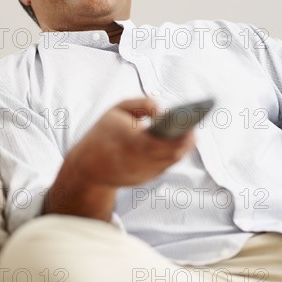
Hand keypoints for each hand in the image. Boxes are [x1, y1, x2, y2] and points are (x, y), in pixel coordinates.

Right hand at [69, 97, 195, 187]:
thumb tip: (163, 111)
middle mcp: (139, 160)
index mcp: (130, 141)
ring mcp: (143, 172)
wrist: (88, 168)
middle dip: (186, 140)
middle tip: (194, 127)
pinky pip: (165, 164)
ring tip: (191, 132)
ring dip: (182, 146)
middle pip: (173, 153)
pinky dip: (172, 153)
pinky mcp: (146, 179)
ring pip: (172, 160)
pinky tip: (179, 142)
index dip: (179, 135)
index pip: (161, 141)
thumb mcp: (116, 110)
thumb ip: (142, 103)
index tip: (189, 123)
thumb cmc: (103, 135)